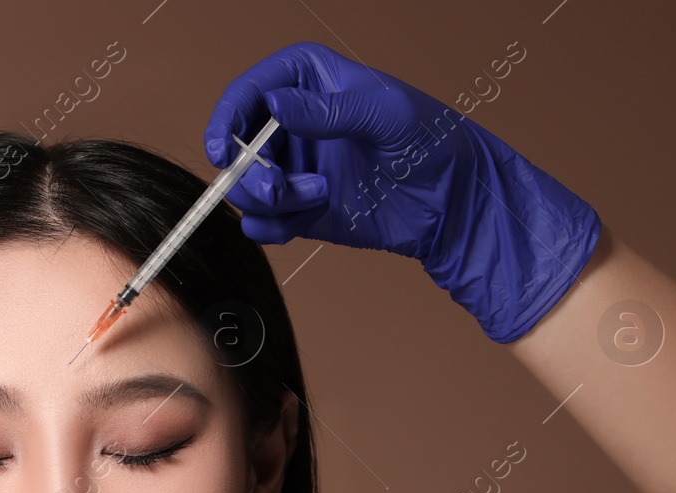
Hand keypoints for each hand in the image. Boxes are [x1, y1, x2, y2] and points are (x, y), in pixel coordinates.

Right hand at [203, 41, 600, 343]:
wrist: (451, 202)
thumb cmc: (429, 141)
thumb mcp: (385, 114)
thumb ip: (329, 111)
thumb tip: (275, 106)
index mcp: (309, 82)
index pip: (251, 90)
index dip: (228, 117)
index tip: (225, 149)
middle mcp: (292, 124)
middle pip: (238, 144)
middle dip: (249, 171)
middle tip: (277, 189)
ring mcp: (293, 168)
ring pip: (246, 186)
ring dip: (270, 200)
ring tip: (317, 198)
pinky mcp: (298, 209)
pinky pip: (261, 222)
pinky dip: (271, 227)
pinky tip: (303, 223)